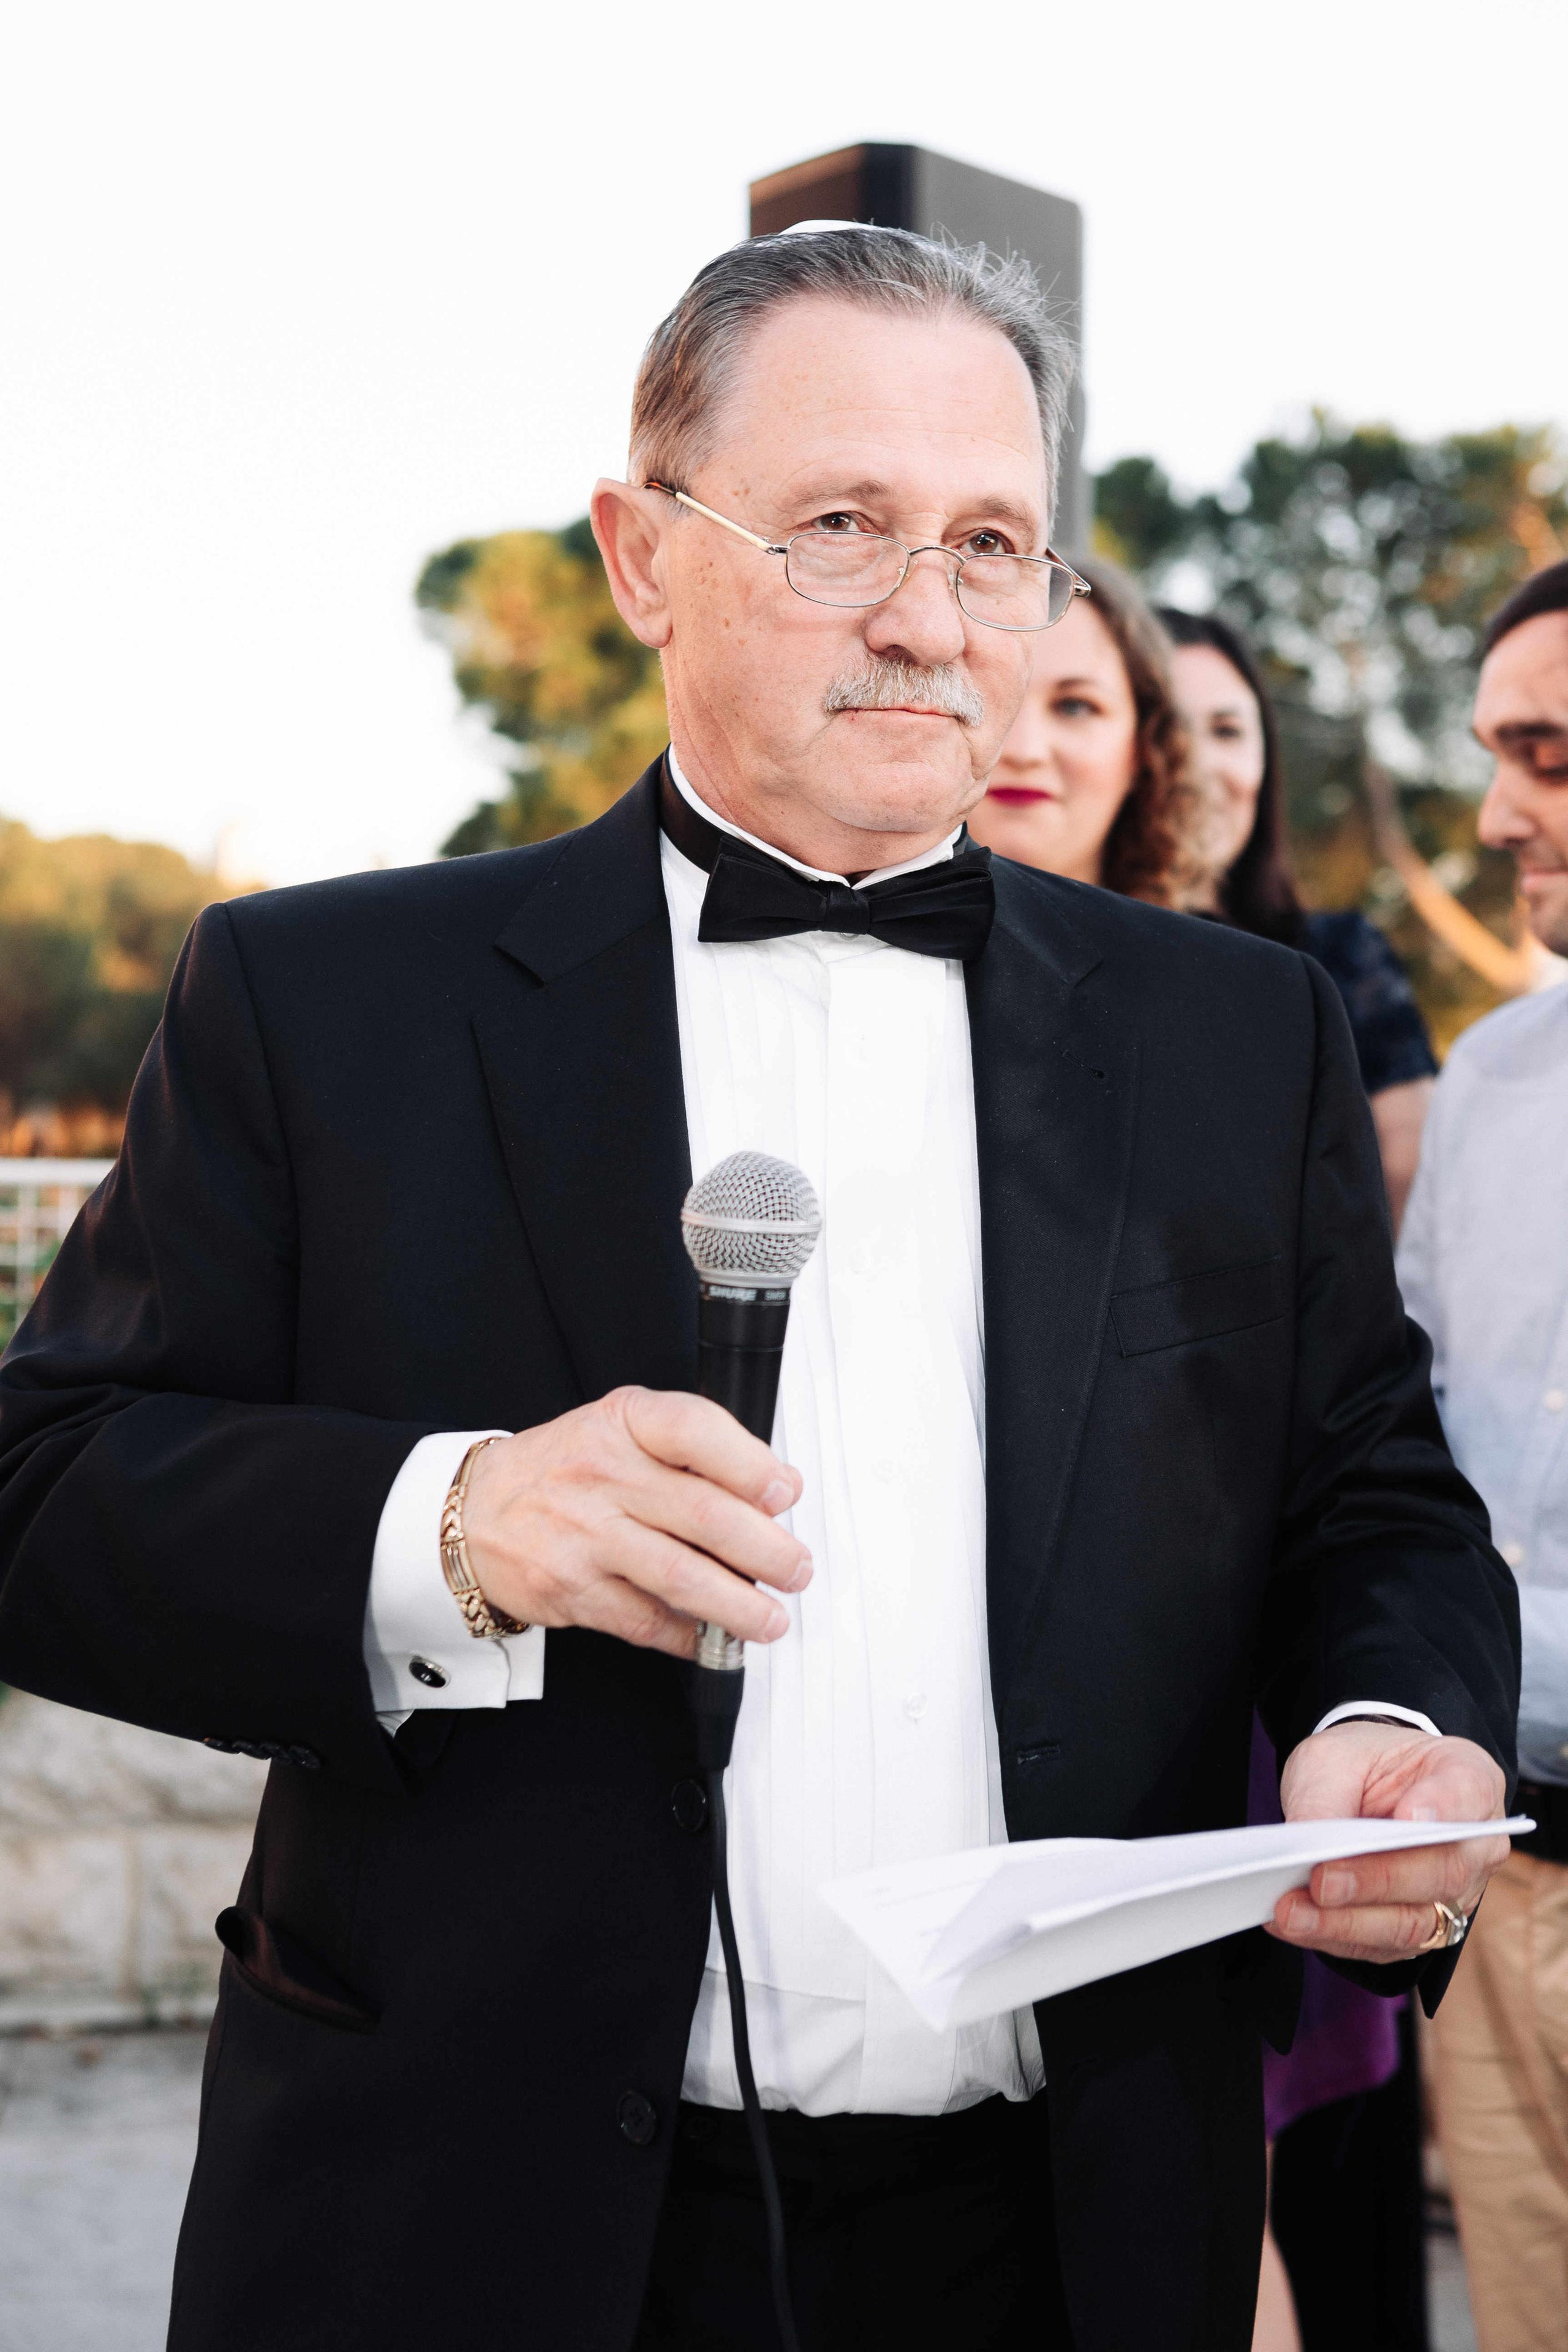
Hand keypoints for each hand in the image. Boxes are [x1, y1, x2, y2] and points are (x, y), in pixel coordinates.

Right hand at [460, 1387, 810, 1660]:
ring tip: (770, 1619)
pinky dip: (687, 1635)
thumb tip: (775, 1490)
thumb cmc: (566, 1468)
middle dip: (766, 1551)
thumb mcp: (621, 1429)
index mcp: (623, 1423)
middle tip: (795, 1569)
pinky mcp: (573, 1590)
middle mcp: (602, 1475)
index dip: (750, 1463)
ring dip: (738, 1606)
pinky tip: (711, 1638)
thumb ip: (693, 1449)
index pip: (694, 1430)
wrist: (476, 1512)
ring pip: (680, 1576)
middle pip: (703, 1515)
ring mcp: (586, 1535)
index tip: (785, 1493)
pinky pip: (645, 1620)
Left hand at [1268, 1721, 1508, 1963]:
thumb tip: (1305, 1848)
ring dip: (1348, 1922)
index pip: (1468, 1791)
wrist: (1361, 1788)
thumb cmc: (1357, 1767)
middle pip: (1442, 1871)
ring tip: (1291, 1912)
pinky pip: (1383, 1946)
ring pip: (1414, 1921)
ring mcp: (1455, 1896)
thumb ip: (1327, 1798)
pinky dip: (1334, 1937)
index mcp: (1469, 1778)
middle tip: (1321, 1880)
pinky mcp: (1422, 1932)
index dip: (1442, 1807)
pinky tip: (1294, 1923)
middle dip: (1376, 1880)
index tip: (1409, 1817)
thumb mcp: (1333, 1758)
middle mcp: (1474, 1845)